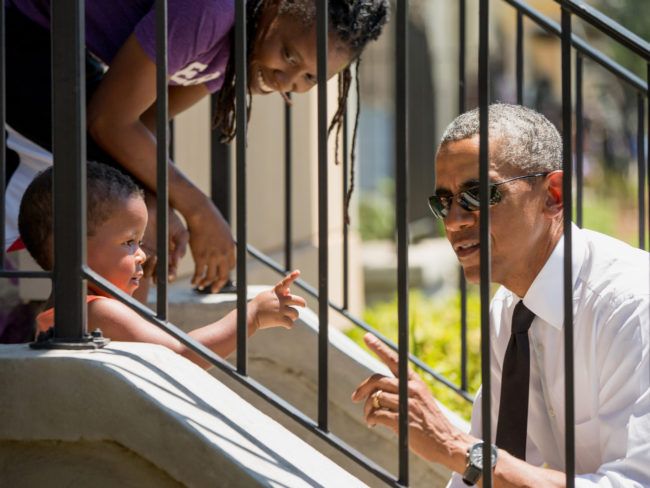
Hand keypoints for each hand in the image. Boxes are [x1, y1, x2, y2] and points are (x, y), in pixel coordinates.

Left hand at [143, 192, 188, 282]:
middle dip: (160, 276)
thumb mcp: (181, 234)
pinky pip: (136, 260)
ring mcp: (147, 254)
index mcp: (170, 256)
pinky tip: (145, 255)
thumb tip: (176, 263)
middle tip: (161, 269)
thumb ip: (181, 248)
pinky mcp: (137, 248)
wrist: (156, 207)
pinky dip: (139, 262)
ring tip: (154, 257)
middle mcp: (158, 257)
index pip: (170, 271)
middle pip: (158, 274)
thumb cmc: (170, 220)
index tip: (170, 274)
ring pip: (146, 271)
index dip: (170, 275)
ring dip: (150, 269)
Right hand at [185, 198, 235, 291]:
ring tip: (202, 287)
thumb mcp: (224, 230)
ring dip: (206, 284)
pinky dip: (196, 280)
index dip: (225, 272)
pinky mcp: (200, 256)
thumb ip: (225, 241)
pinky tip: (193, 283)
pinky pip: (199, 273)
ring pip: (211, 276)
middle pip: (224, 275)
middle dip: (219, 284)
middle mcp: (224, 254)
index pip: (231, 266)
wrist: (202, 214)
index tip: (220, 275)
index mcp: (231, 248)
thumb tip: (225, 245)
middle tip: (214, 289)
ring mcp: (212, 256)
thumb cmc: (211, 218)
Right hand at [250, 270, 306, 331]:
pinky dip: (289, 325)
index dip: (292, 277)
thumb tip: (290, 290)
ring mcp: (280, 310)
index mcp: (275, 293)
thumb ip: (279, 293)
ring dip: (294, 316)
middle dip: (302, 303)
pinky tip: (286, 325)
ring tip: (291, 317)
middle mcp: (279, 300)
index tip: (298, 272)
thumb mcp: (267, 296)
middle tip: (303, 305)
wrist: (250, 316)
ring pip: (295, 313)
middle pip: (298, 300)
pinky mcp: (279, 319)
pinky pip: (290, 323)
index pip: (285, 283)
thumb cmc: (258, 305)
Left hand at [351, 333, 470, 466]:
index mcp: (414, 381)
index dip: (379, 348)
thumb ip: (401, 389)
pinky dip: (371, 419)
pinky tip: (373, 424)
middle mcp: (410, 389)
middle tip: (355, 398)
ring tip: (370, 418)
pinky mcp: (401, 420)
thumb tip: (374, 390)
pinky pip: (376, 414)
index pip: (394, 359)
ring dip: (367, 410)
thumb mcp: (419, 397)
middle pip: (377, 380)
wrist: (445, 441)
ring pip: (374, 399)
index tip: (367, 336)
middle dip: (362, 389)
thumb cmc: (428, 420)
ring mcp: (406, 404)